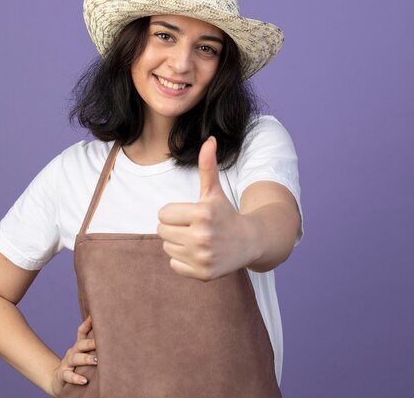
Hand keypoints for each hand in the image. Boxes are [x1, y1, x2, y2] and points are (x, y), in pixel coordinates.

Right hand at [50, 315, 96, 395]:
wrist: (57, 380)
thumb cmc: (76, 366)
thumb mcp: (83, 355)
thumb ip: (94, 347)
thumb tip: (112, 338)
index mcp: (78, 346)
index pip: (82, 332)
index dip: (88, 324)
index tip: (95, 316)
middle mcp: (72, 352)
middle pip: (80, 344)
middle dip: (90, 342)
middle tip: (101, 342)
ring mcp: (66, 363)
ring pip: (75, 358)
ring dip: (86, 359)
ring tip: (96, 360)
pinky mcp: (62, 375)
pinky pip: (68, 376)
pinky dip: (75, 378)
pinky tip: (84, 381)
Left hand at [157, 136, 258, 280]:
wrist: (250, 242)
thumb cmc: (226, 213)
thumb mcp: (215, 191)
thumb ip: (207, 166)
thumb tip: (209, 139)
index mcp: (202, 213)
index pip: (163, 213)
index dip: (174, 213)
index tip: (190, 214)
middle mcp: (202, 236)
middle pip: (162, 231)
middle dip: (174, 227)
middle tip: (193, 227)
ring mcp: (203, 257)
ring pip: (167, 247)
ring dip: (178, 243)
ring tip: (197, 240)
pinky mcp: (203, 274)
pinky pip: (174, 265)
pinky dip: (183, 260)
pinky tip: (199, 254)